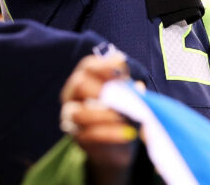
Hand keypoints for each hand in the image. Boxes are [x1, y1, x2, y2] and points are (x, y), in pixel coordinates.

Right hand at [60, 55, 136, 184]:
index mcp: (85, 79)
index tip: (124, 71)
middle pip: (79, 84)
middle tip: (121, 96)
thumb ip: (130, 90)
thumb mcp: (128, 96)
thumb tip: (137, 87)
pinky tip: (127, 133)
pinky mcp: (78, 138)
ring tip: (124, 118)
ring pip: (80, 112)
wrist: (117, 143)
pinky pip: (90, 134)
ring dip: (105, 114)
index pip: (88, 66)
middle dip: (101, 89)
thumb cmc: (122, 110)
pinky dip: (110, 133)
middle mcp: (72, 95)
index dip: (105, 65)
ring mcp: (72, 117)